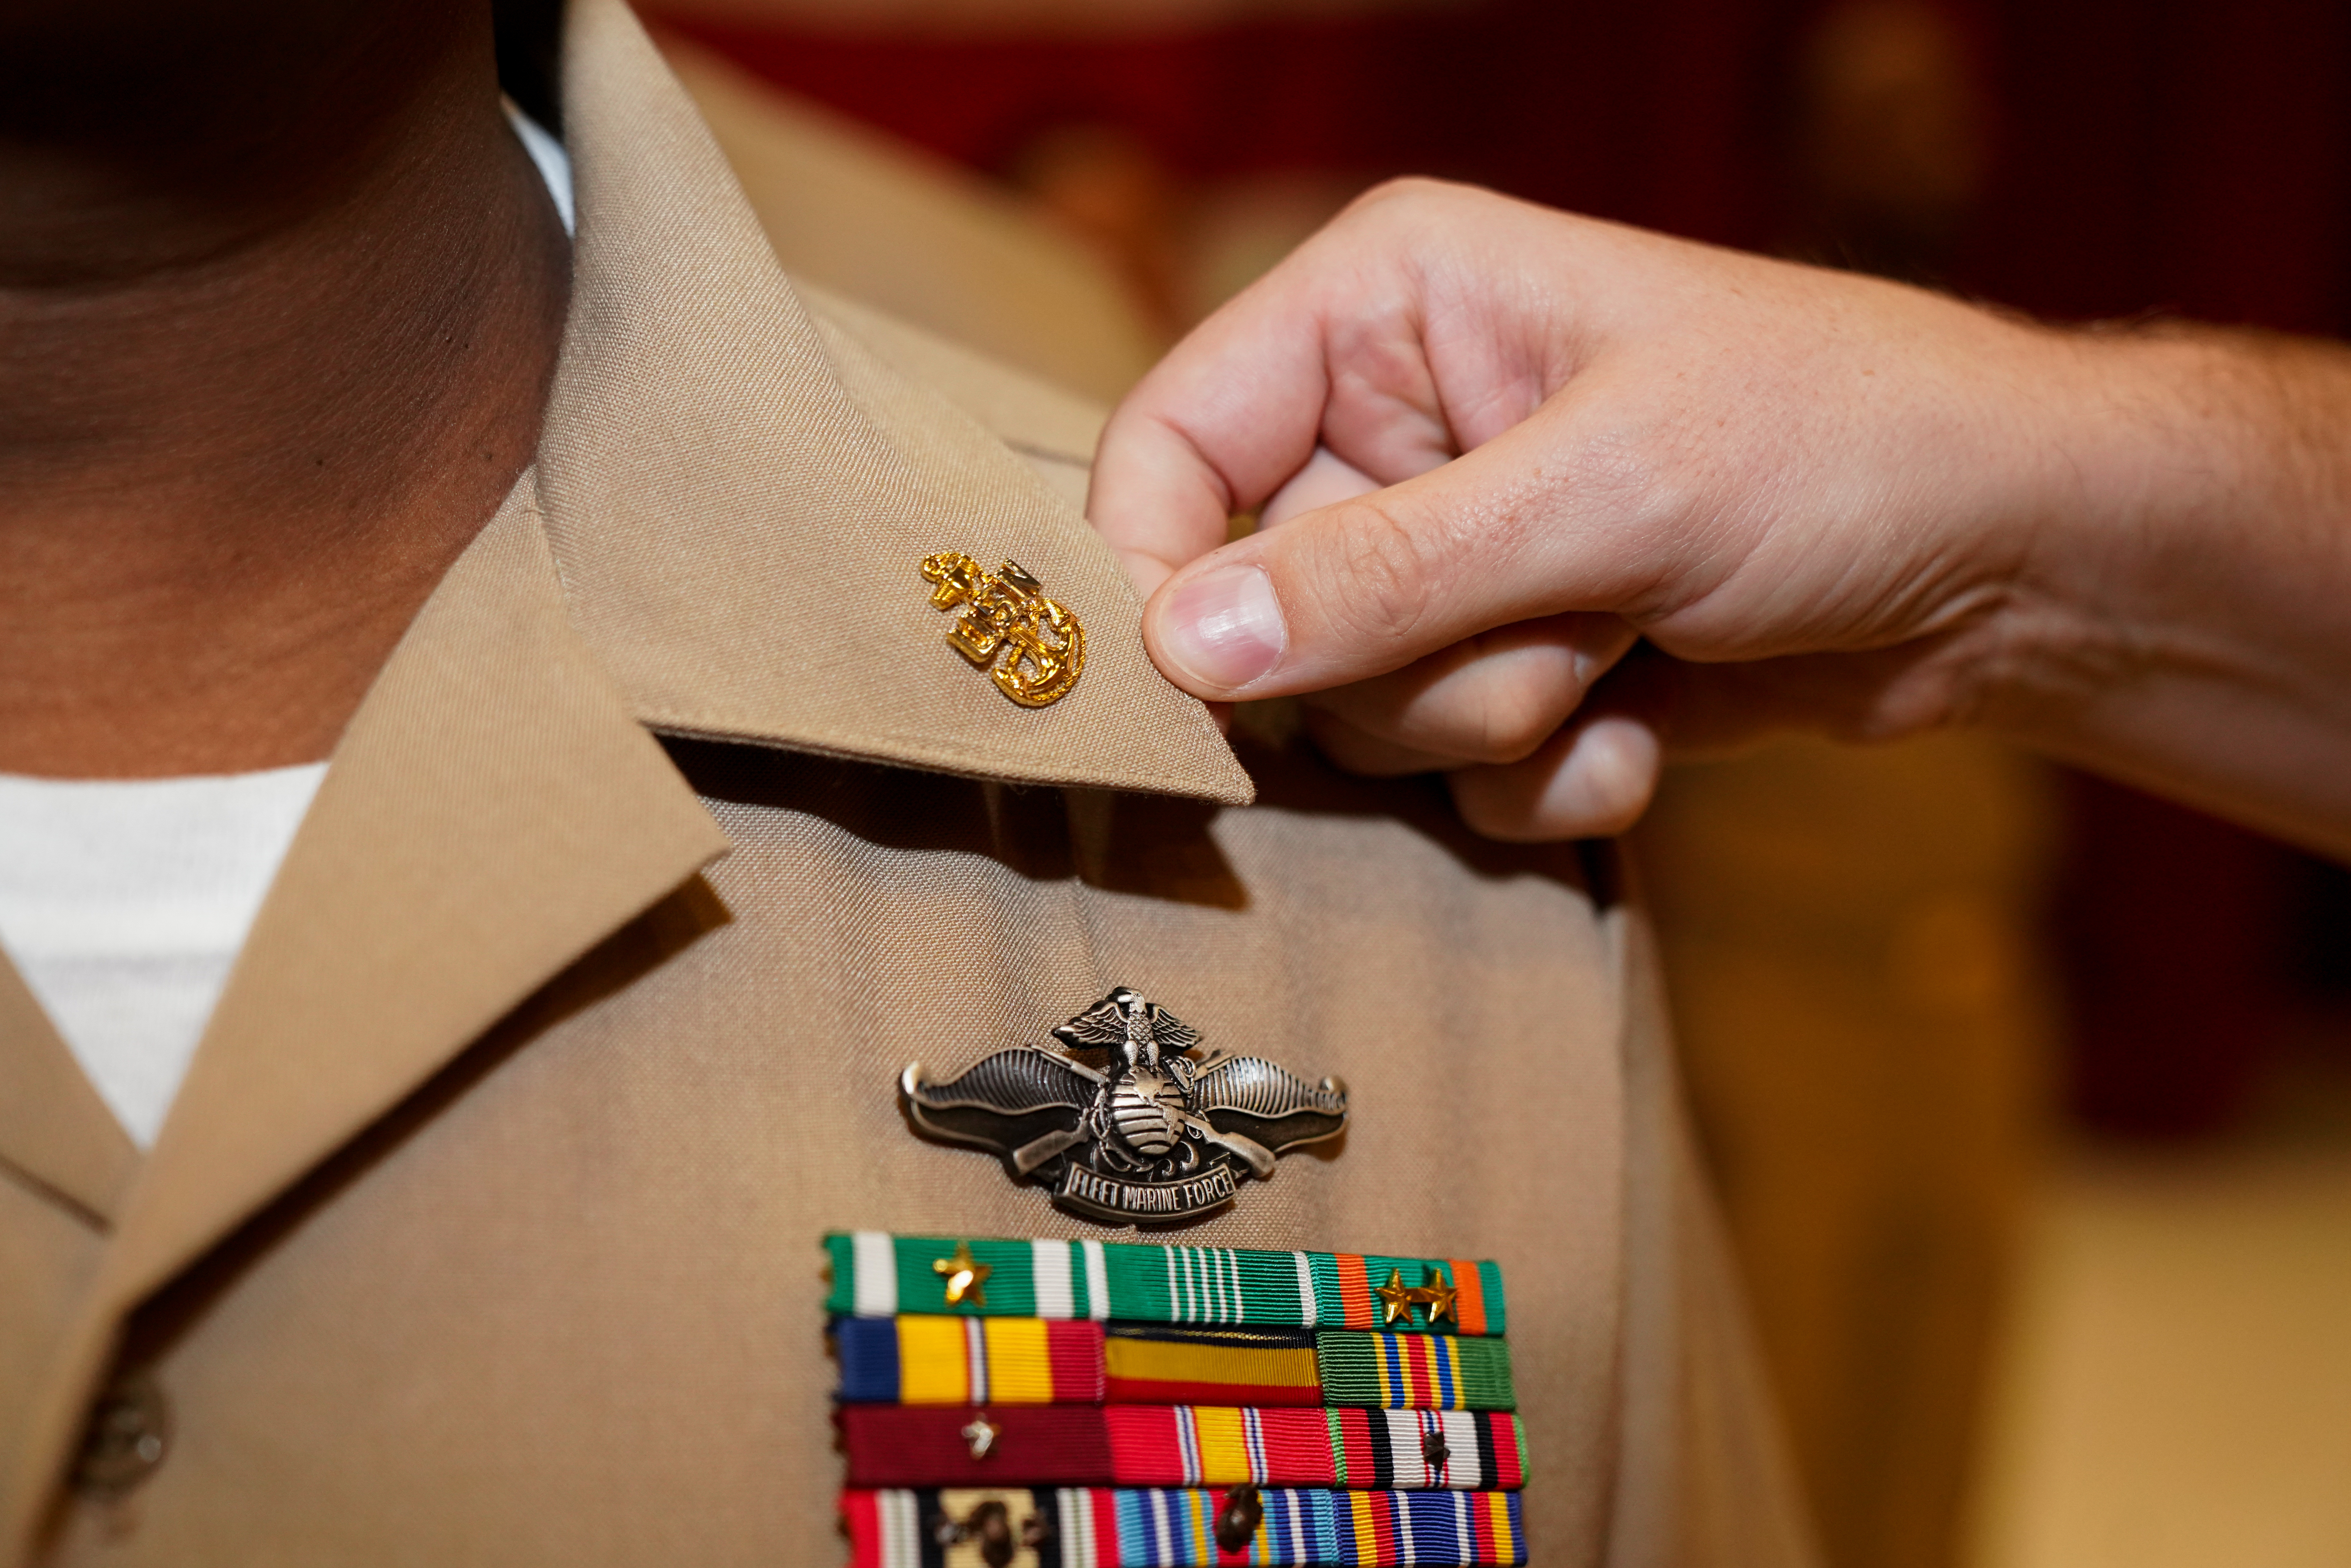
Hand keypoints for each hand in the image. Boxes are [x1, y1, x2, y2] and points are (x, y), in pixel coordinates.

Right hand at [1089, 179, 2188, 840]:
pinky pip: (1450, 772)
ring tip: (1626, 650)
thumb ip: (1380, 574)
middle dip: (1409, 660)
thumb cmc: (1838, 447)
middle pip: (1261, 607)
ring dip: (1496, 716)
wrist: (2011, 557)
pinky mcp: (1514, 658)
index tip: (1202, 686)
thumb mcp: (1605, 495)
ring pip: (1357, 708)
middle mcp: (1398, 424)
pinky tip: (1652, 715)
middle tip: (1559, 627)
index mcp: (1389, 307)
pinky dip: (1553, 771)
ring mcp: (1455, 553)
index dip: (1162, 571)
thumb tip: (1181, 648)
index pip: (1172, 440)